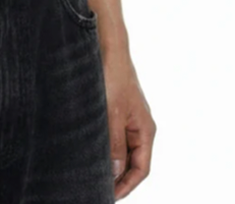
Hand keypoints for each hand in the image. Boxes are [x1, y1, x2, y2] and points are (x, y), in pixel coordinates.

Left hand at [102, 49, 155, 198]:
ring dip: (109, 162)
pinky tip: (89, 150)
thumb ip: (114, 144)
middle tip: (97, 188)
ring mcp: (128, 118)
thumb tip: (114, 173)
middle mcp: (139, 126)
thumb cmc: (113, 76)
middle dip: (117, 177)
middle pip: (132, 162)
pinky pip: (113, 136)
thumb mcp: (112, 113)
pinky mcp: (116, 109)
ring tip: (91, 173)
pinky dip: (104, 147)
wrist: (108, 47)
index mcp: (145, 130)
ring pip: (121, 149)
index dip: (126, 185)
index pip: (141, 169)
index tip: (109, 196)